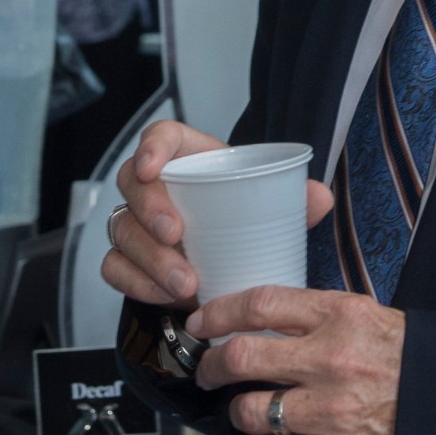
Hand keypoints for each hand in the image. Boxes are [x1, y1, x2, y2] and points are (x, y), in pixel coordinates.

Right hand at [99, 120, 332, 307]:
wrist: (227, 258)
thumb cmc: (243, 218)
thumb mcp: (269, 205)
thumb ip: (294, 199)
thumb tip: (319, 196)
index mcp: (187, 158)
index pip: (159, 137)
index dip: (150, 147)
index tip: (152, 168)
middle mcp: (155, 186)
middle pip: (132, 185)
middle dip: (149, 210)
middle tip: (175, 235)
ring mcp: (137, 223)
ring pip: (122, 230)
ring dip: (150, 258)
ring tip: (184, 283)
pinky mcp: (129, 259)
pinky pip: (116, 268)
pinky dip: (138, 284)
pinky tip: (166, 297)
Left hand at [188, 286, 404, 434]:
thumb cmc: (404, 356)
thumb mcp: (364, 313)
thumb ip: (314, 311)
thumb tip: (261, 313)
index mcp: (338, 316)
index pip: (261, 304)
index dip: (220, 312)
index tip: (201, 321)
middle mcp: (329, 359)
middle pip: (244, 356)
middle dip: (212, 365)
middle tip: (207, 369)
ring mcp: (330, 409)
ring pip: (251, 409)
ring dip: (233, 412)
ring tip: (232, 410)